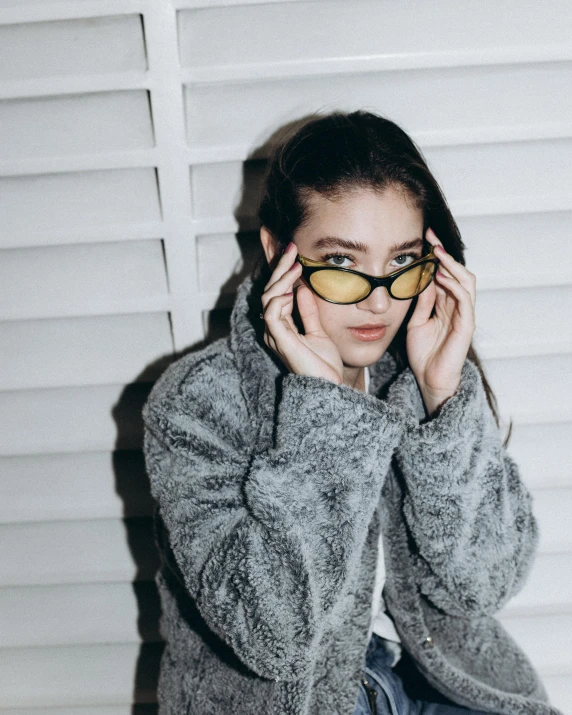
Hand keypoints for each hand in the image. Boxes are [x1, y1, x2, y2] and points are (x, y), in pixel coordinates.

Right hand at [261, 242, 343, 383]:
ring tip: (296, 266)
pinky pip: (272, 314)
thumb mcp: (318, 330)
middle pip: (270, 291)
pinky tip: (293, 289)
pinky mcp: (280, 340)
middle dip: (280, 268)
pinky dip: (280, 299)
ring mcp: (274, 334)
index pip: (277, 292)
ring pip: (269, 298)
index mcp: (281, 325)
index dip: (283, 271)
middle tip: (292, 248)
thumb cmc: (323, 365)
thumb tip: (302, 289)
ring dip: (282, 279)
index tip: (294, 252)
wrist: (330, 386)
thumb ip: (308, 311)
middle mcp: (273, 329)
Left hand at [405, 227, 475, 415]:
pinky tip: (442, 277)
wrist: (429, 379)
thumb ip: (422, 301)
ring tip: (437, 253)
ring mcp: (464, 314)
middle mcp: (457, 306)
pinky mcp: (467, 325)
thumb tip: (422, 278)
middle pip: (457, 272)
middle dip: (445, 253)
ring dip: (452, 265)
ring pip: (466, 281)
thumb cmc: (423, 353)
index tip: (423, 238)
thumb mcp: (416, 321)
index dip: (436, 256)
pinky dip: (455, 285)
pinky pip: (465, 299)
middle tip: (430, 237)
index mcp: (445, 304)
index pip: (445, 273)